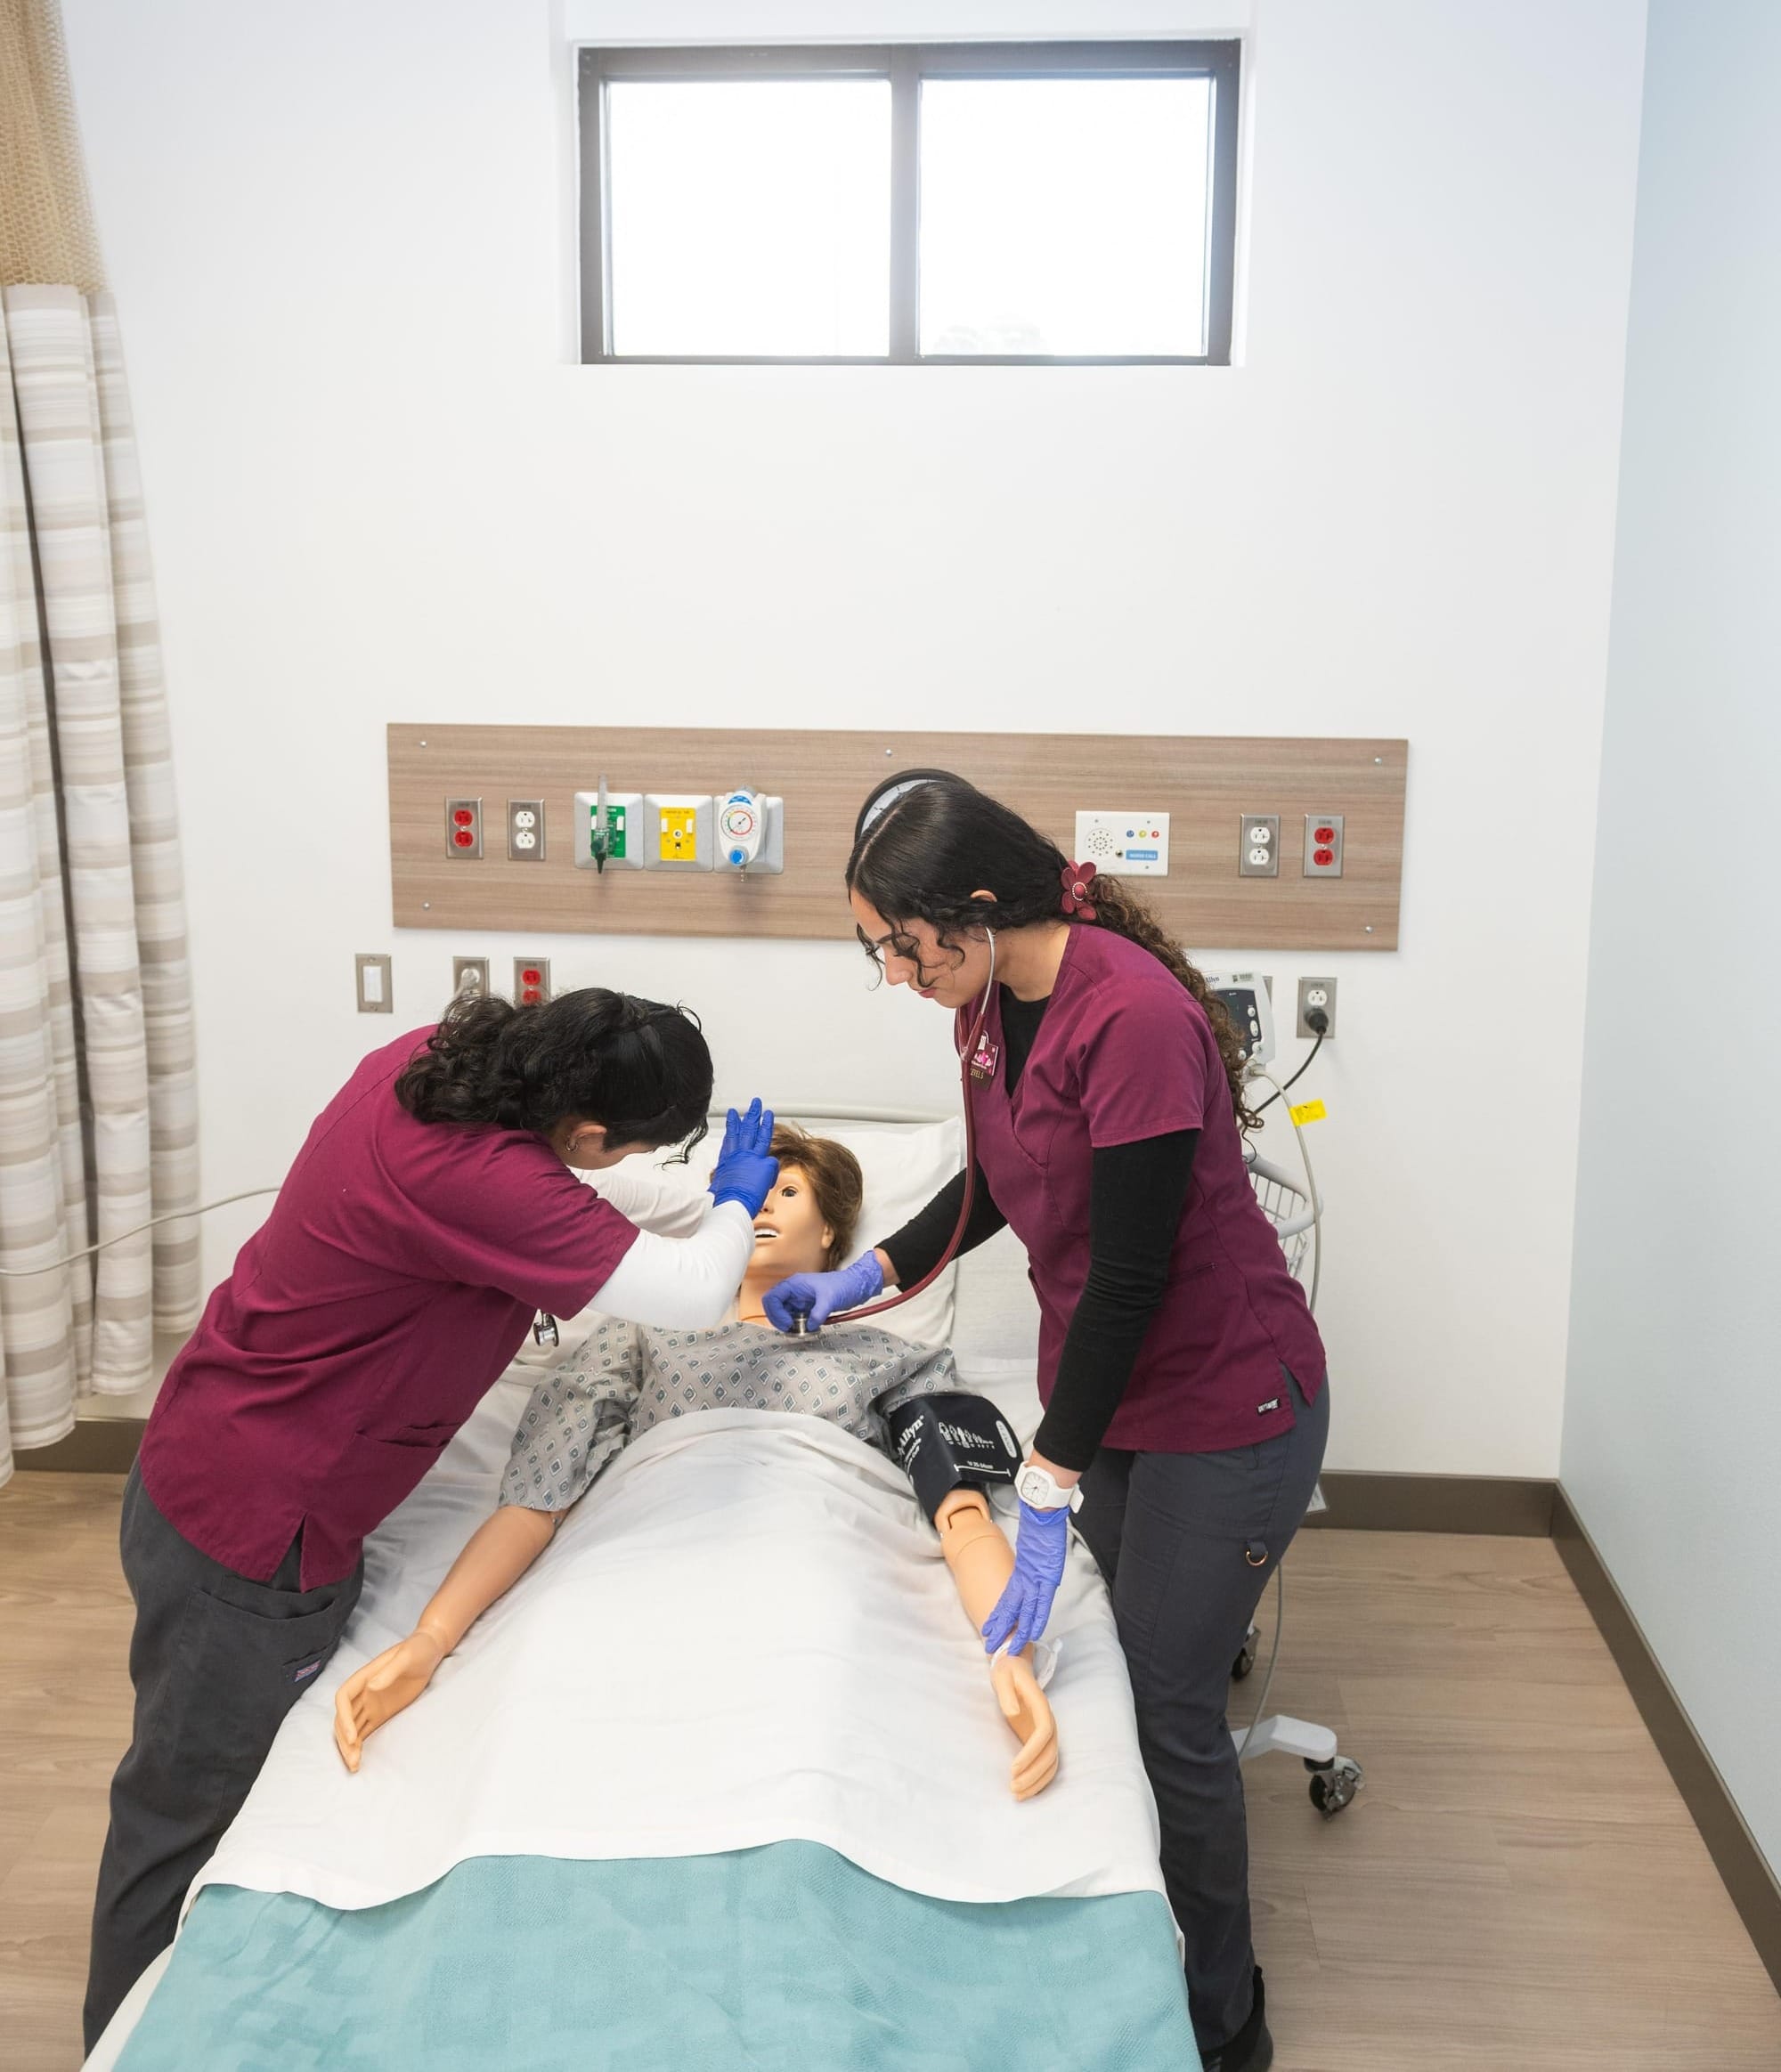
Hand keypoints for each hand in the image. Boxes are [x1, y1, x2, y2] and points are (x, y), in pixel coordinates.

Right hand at [333, 1630, 445, 1772]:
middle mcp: (363, 1692)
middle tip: (352, 1759)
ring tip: (355, 1765)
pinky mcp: (381, 1713)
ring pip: (352, 1727)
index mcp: (364, 1677)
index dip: (344, 1718)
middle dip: (344, 1739)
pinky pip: (365, 1730)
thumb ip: (390, 1670)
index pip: (344, 1698)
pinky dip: (360, 1744)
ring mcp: (371, 1703)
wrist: (430, 1651)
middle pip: (344, 1718)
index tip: (353, 1736)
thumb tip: (372, 1686)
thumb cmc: (418, 1648)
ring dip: (350, 1746)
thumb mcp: (406, 1656)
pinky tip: (360, 1758)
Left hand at [708, 1098, 777, 1216]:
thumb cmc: (749, 1197)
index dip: (766, 1124)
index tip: (767, 1114)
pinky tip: (727, 1133)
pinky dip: (727, 1137)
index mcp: (758, 1158)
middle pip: (749, 1130)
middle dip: (753, 1115)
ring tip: (735, 1112)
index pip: (764, 1136)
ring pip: (735, 1135)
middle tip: (755, 1103)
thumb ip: (769, 1169)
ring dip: (736, 1122)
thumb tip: (767, 1166)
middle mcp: (744, 1155)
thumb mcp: (767, 1181)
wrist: (733, 1204)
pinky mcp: (723, 1165)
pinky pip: (726, 1145)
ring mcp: (732, 1158)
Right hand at [763, 1249, 883, 1331]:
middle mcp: (794, 1291)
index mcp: (795, 1284)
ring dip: (788, 1324)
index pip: (772, 1298)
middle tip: (790, 1330)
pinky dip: (797, 1325)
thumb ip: (819, 1313)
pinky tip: (807, 1330)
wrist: (856, 1286)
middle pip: (774, 1306)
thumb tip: (810, 1326)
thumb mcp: (830, 1299)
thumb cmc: (844, 1285)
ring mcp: (800, 1299)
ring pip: (784, 1313)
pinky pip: (795, 1317)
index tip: (788, 1324)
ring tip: (800, 1332)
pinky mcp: (807, 1306)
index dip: (775, 1313)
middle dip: (779, 1320)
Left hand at [981, 1500, 1070, 1654]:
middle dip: (1001, 1629)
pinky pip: (1042, 1602)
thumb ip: (1027, 1564)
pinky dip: (1037, 1618)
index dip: (998, 1616)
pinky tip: (1032, 1632)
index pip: (1007, 1600)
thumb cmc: (1039, 1528)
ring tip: (1008, 1647)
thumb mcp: (1030, 1550)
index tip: (989, 1629)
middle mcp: (1026, 1579)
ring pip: (1024, 1610)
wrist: (1042, 1513)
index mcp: (1021, 1573)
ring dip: (1017, 1631)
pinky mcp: (1047, 1576)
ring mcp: (1036, 1579)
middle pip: (1011, 1610)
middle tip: (990, 1646)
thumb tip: (1027, 1572)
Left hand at [991, 1650, 1058, 1800]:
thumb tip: (1012, 1713)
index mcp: (1041, 1705)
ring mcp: (1047, 1732)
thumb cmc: (1007, 1671)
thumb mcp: (1002, 1676)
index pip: (1044, 1732)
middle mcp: (1049, 1721)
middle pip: (1050, 1753)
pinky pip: (1047, 1763)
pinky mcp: (1041, 1740)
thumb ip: (1006, 1692)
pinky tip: (1026, 1790)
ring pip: (1051, 1762)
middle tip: (1013, 1788)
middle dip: (1034, 1773)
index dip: (1031, 1752)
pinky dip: (1040, 1779)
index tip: (1013, 1768)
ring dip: (1038, 1781)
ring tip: (1017, 1794)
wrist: (1015, 1667)